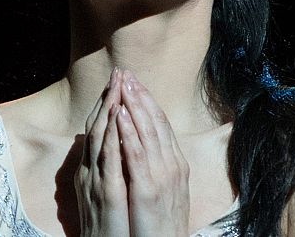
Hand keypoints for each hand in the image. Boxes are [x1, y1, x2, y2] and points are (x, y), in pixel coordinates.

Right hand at [75, 68, 129, 236]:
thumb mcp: (107, 194)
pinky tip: (119, 117)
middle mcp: (90, 173)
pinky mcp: (106, 195)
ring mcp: (96, 183)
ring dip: (109, 110)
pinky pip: (109, 160)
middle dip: (109, 98)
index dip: (108, 104)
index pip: (99, 130)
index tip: (119, 81)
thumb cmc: (111, 229)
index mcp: (92, 172)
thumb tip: (113, 148)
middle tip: (119, 72)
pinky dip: (113, 136)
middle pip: (97, 127)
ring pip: (100, 138)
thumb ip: (108, 170)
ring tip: (119, 85)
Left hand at [117, 70, 190, 236]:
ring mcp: (162, 177)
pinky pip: (136, 155)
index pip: (161, 125)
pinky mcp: (148, 189)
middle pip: (156, 123)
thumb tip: (143, 147)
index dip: (148, 102)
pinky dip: (128, 132)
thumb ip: (155, 167)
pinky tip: (119, 115)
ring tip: (123, 85)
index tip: (135, 83)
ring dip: (134, 106)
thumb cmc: (162, 224)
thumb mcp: (163, 190)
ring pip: (147, 132)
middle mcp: (172, 166)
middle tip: (126, 74)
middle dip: (141, 96)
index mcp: (175, 165)